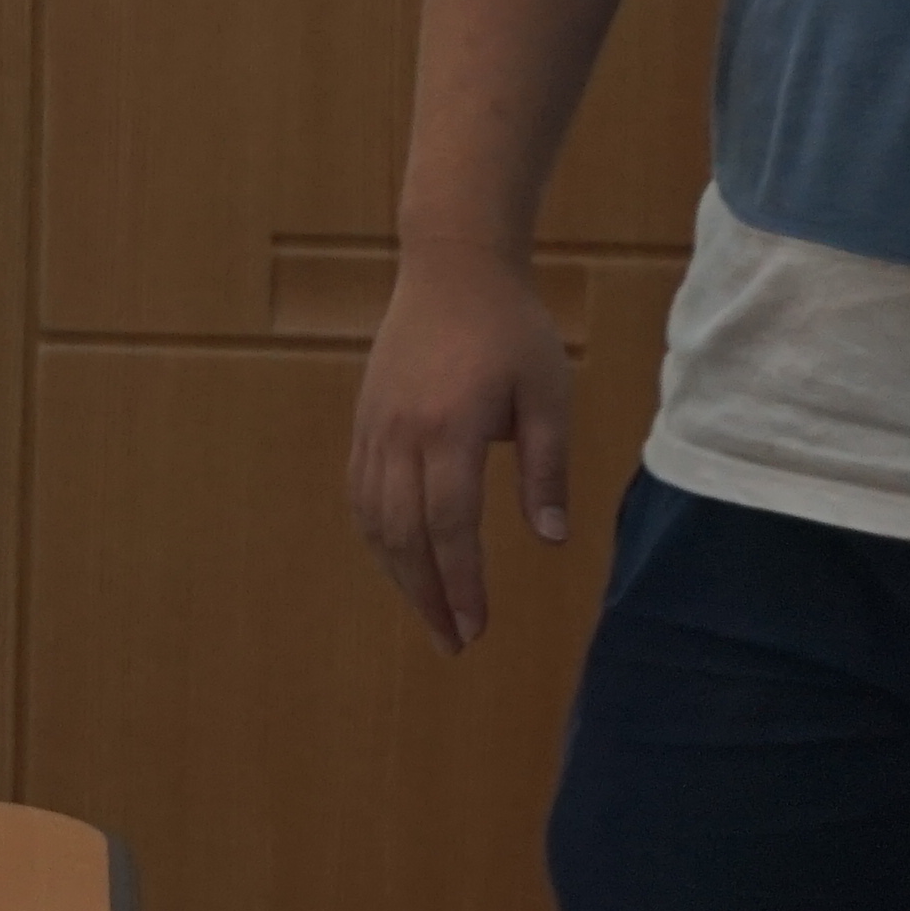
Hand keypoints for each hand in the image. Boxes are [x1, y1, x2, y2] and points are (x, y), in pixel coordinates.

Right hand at [345, 249, 570, 653]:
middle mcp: (401, 434)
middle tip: (452, 642)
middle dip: (427, 595)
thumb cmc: (511, 329)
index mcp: (450, 429)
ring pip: (374, 519)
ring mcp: (374, 427)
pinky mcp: (364, 421)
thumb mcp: (548, 395)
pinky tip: (400, 559)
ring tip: (427, 612)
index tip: (478, 627)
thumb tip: (548, 540)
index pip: (449, 525)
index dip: (461, 583)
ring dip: (398, 574)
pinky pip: (361, 493)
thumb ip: (546, 469)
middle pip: (403, 534)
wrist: (450, 267)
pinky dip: (378, 536)